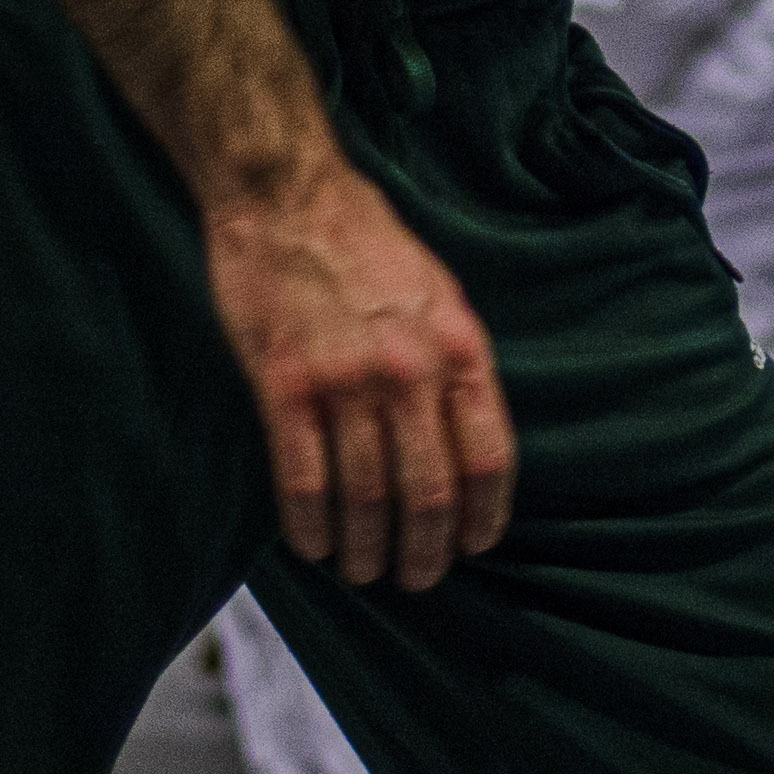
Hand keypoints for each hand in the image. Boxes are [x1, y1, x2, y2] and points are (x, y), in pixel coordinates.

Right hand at [199, 162, 516, 586]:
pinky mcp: (284, 384)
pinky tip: (313, 545)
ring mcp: (345, 379)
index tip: (474, 546)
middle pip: (430, 492)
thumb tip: (466, 444)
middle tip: (415, 578)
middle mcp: (409, 369)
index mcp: (458, 346)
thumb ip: (455, 364)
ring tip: (362, 569)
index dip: (484, 516)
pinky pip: (302, 479)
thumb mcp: (439, 294)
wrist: (287, 195)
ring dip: (365, 548)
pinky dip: (310, 525)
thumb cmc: (366, 245)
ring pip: (366, 496)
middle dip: (426, 550)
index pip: (489, 457)